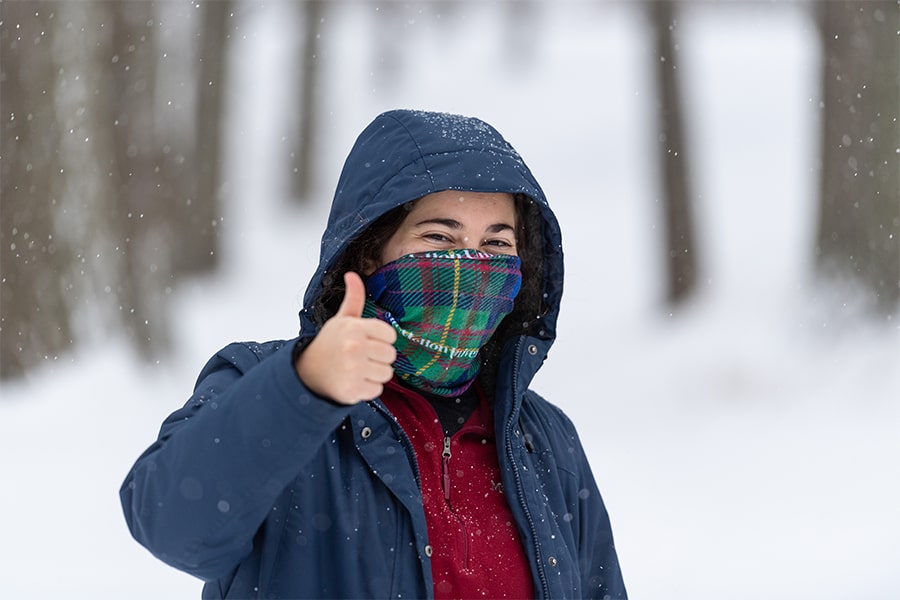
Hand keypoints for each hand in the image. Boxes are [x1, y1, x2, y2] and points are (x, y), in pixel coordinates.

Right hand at [295, 272, 396, 403]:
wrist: (307, 371)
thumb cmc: (330, 344)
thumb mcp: (341, 319)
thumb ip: (353, 298)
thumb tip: (352, 275)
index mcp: (354, 327)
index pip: (390, 335)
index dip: (382, 340)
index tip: (368, 342)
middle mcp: (354, 346)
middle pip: (391, 355)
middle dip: (379, 358)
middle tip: (361, 357)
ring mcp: (353, 369)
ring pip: (387, 374)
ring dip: (375, 374)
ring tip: (357, 369)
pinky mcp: (352, 389)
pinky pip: (377, 390)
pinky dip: (367, 388)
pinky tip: (354, 381)